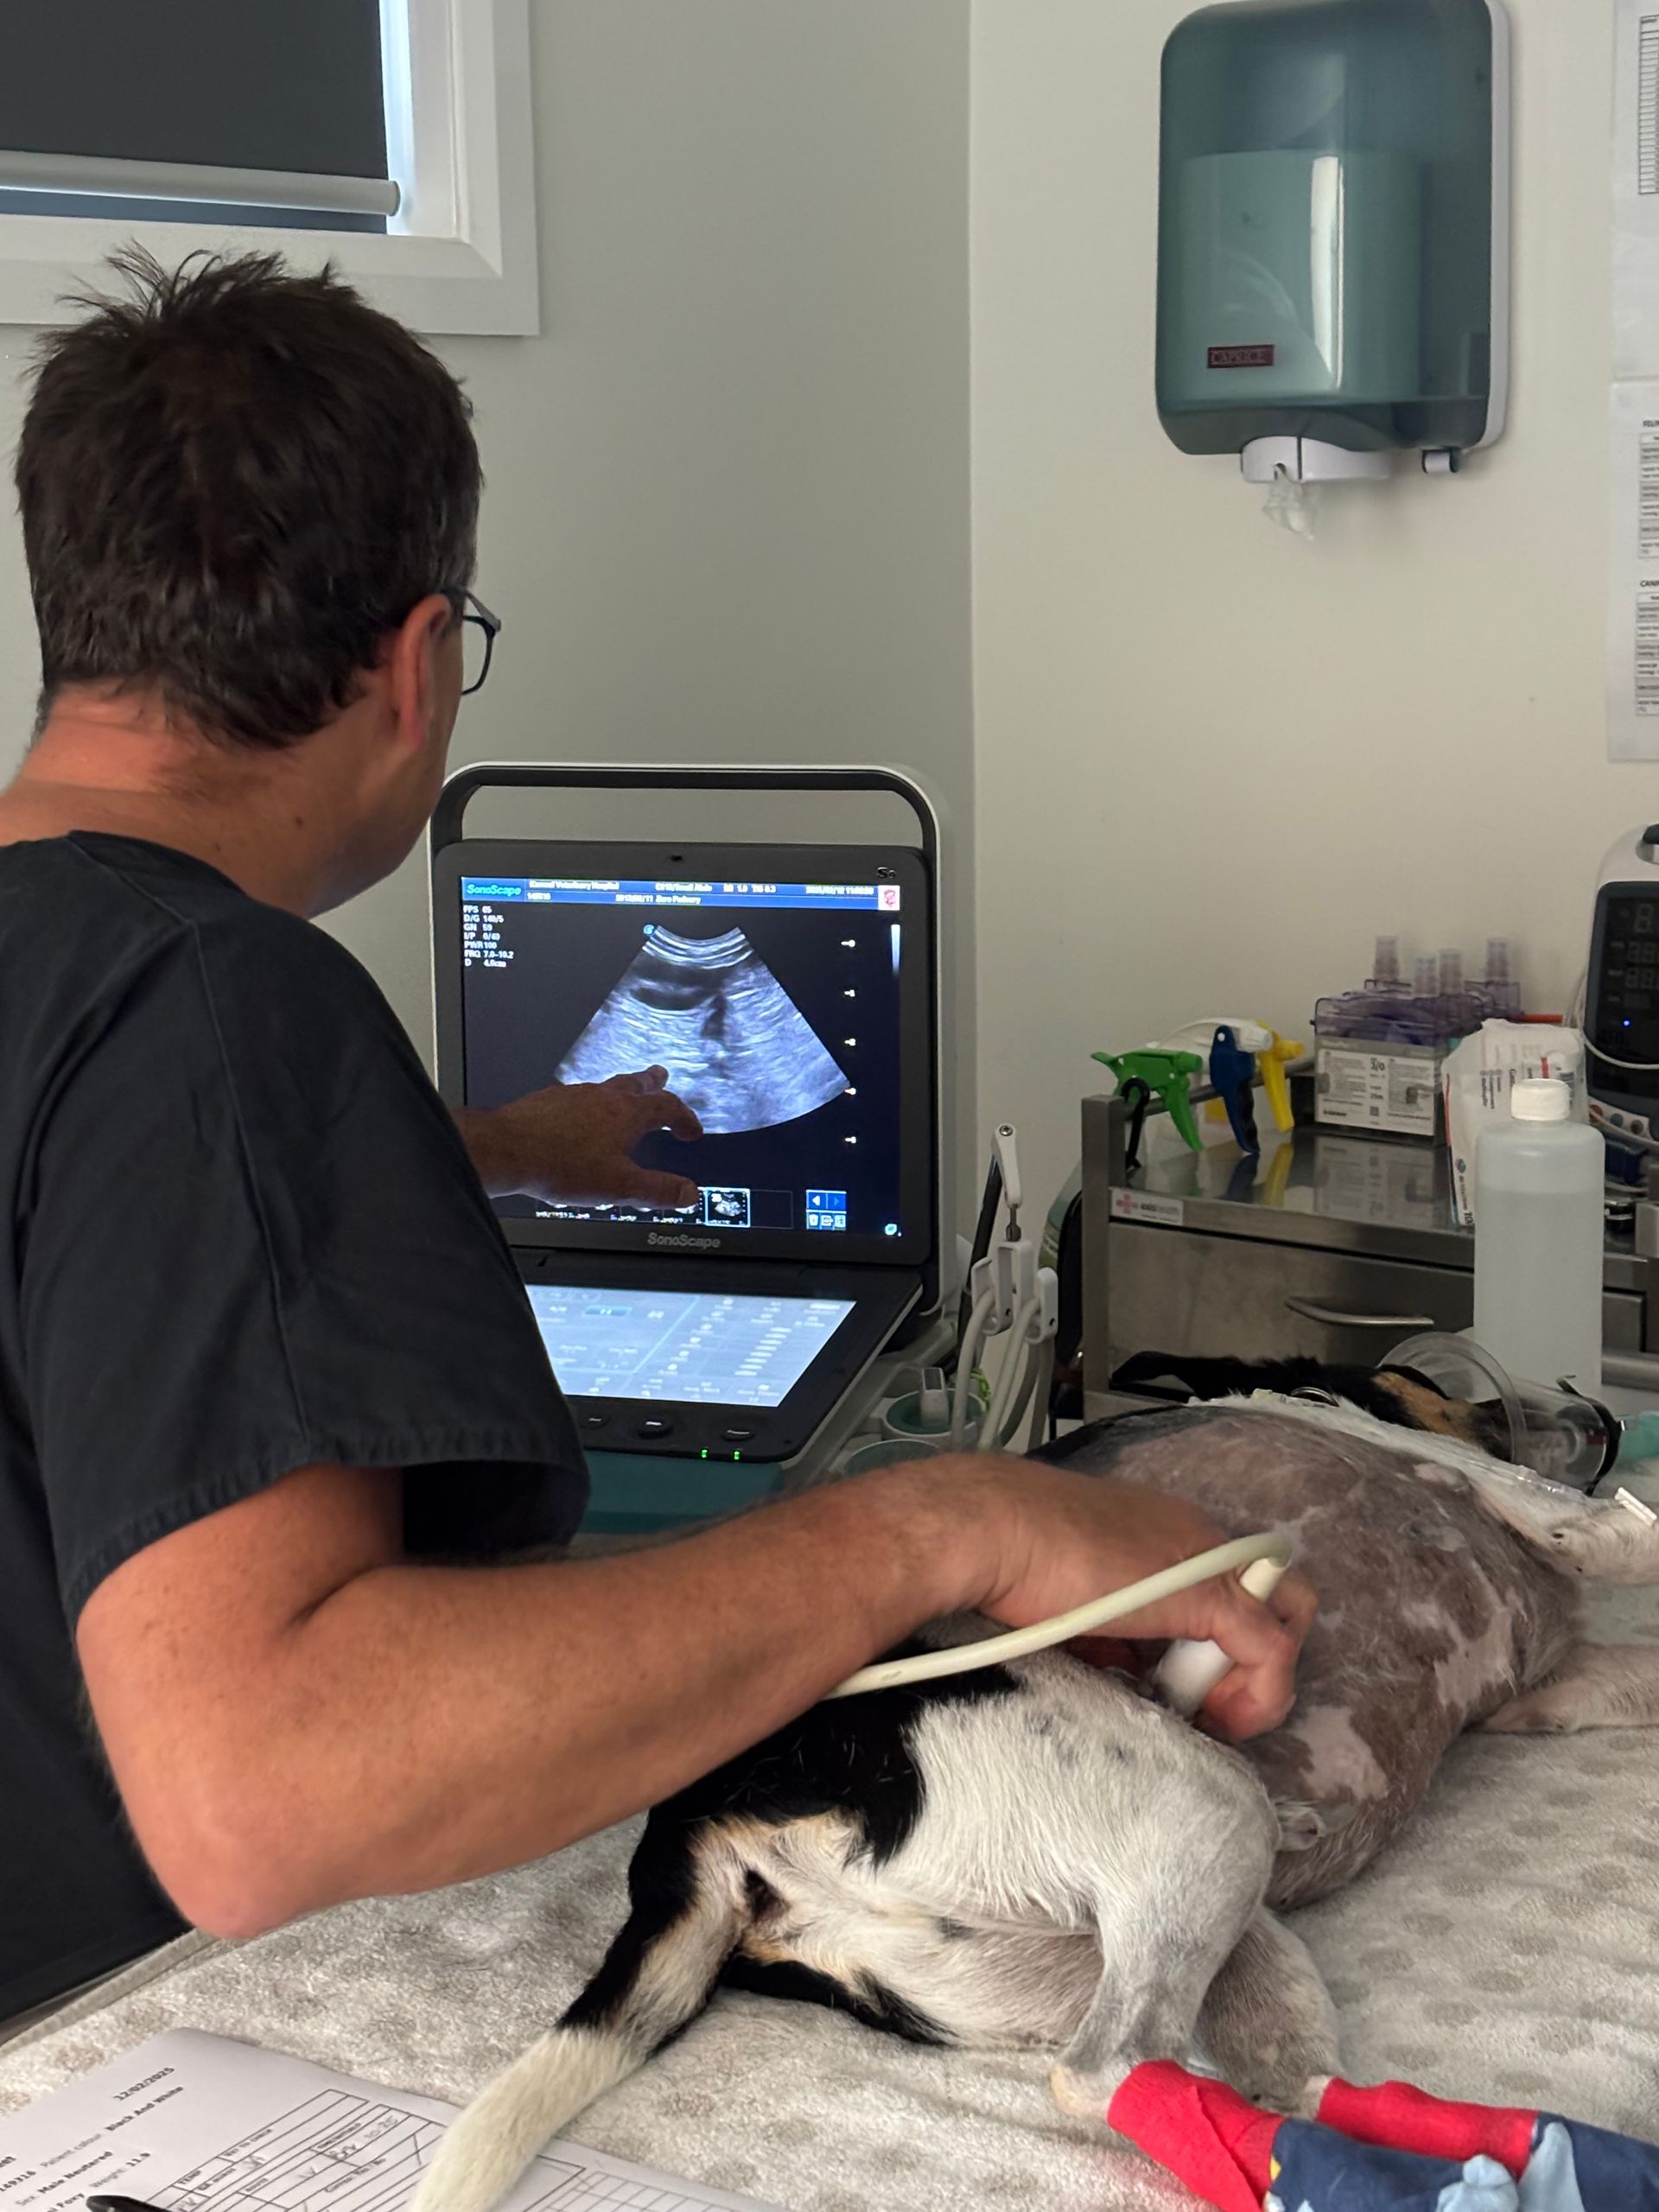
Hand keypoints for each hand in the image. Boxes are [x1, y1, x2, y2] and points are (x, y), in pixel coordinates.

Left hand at [456, 1068, 702, 1208]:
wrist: (506, 1150)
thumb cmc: (560, 1164)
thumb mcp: (619, 1186)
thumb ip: (657, 1190)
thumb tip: (688, 1193)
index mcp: (625, 1114)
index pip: (667, 1106)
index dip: (684, 1117)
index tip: (690, 1129)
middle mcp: (601, 1097)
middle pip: (634, 1083)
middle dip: (652, 1082)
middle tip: (660, 1076)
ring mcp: (572, 1096)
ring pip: (604, 1088)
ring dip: (619, 1092)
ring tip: (621, 1098)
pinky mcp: (547, 1102)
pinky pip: (576, 1098)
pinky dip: (587, 1105)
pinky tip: (578, 1117)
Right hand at [955, 1460, 1316, 1741]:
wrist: (990, 1532)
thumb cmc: (1010, 1561)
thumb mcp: (1075, 1604)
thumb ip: (1111, 1632)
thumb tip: (1123, 1668)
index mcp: (1162, 1531)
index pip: (1224, 1582)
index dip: (1217, 1639)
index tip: (1177, 1683)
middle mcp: (1196, 1537)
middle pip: (1269, 1595)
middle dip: (1246, 1660)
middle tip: (1203, 1706)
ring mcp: (1209, 1563)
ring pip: (1284, 1619)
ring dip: (1252, 1680)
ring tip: (1205, 1717)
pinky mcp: (1212, 1595)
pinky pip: (1272, 1651)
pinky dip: (1259, 1694)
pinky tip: (1218, 1720)